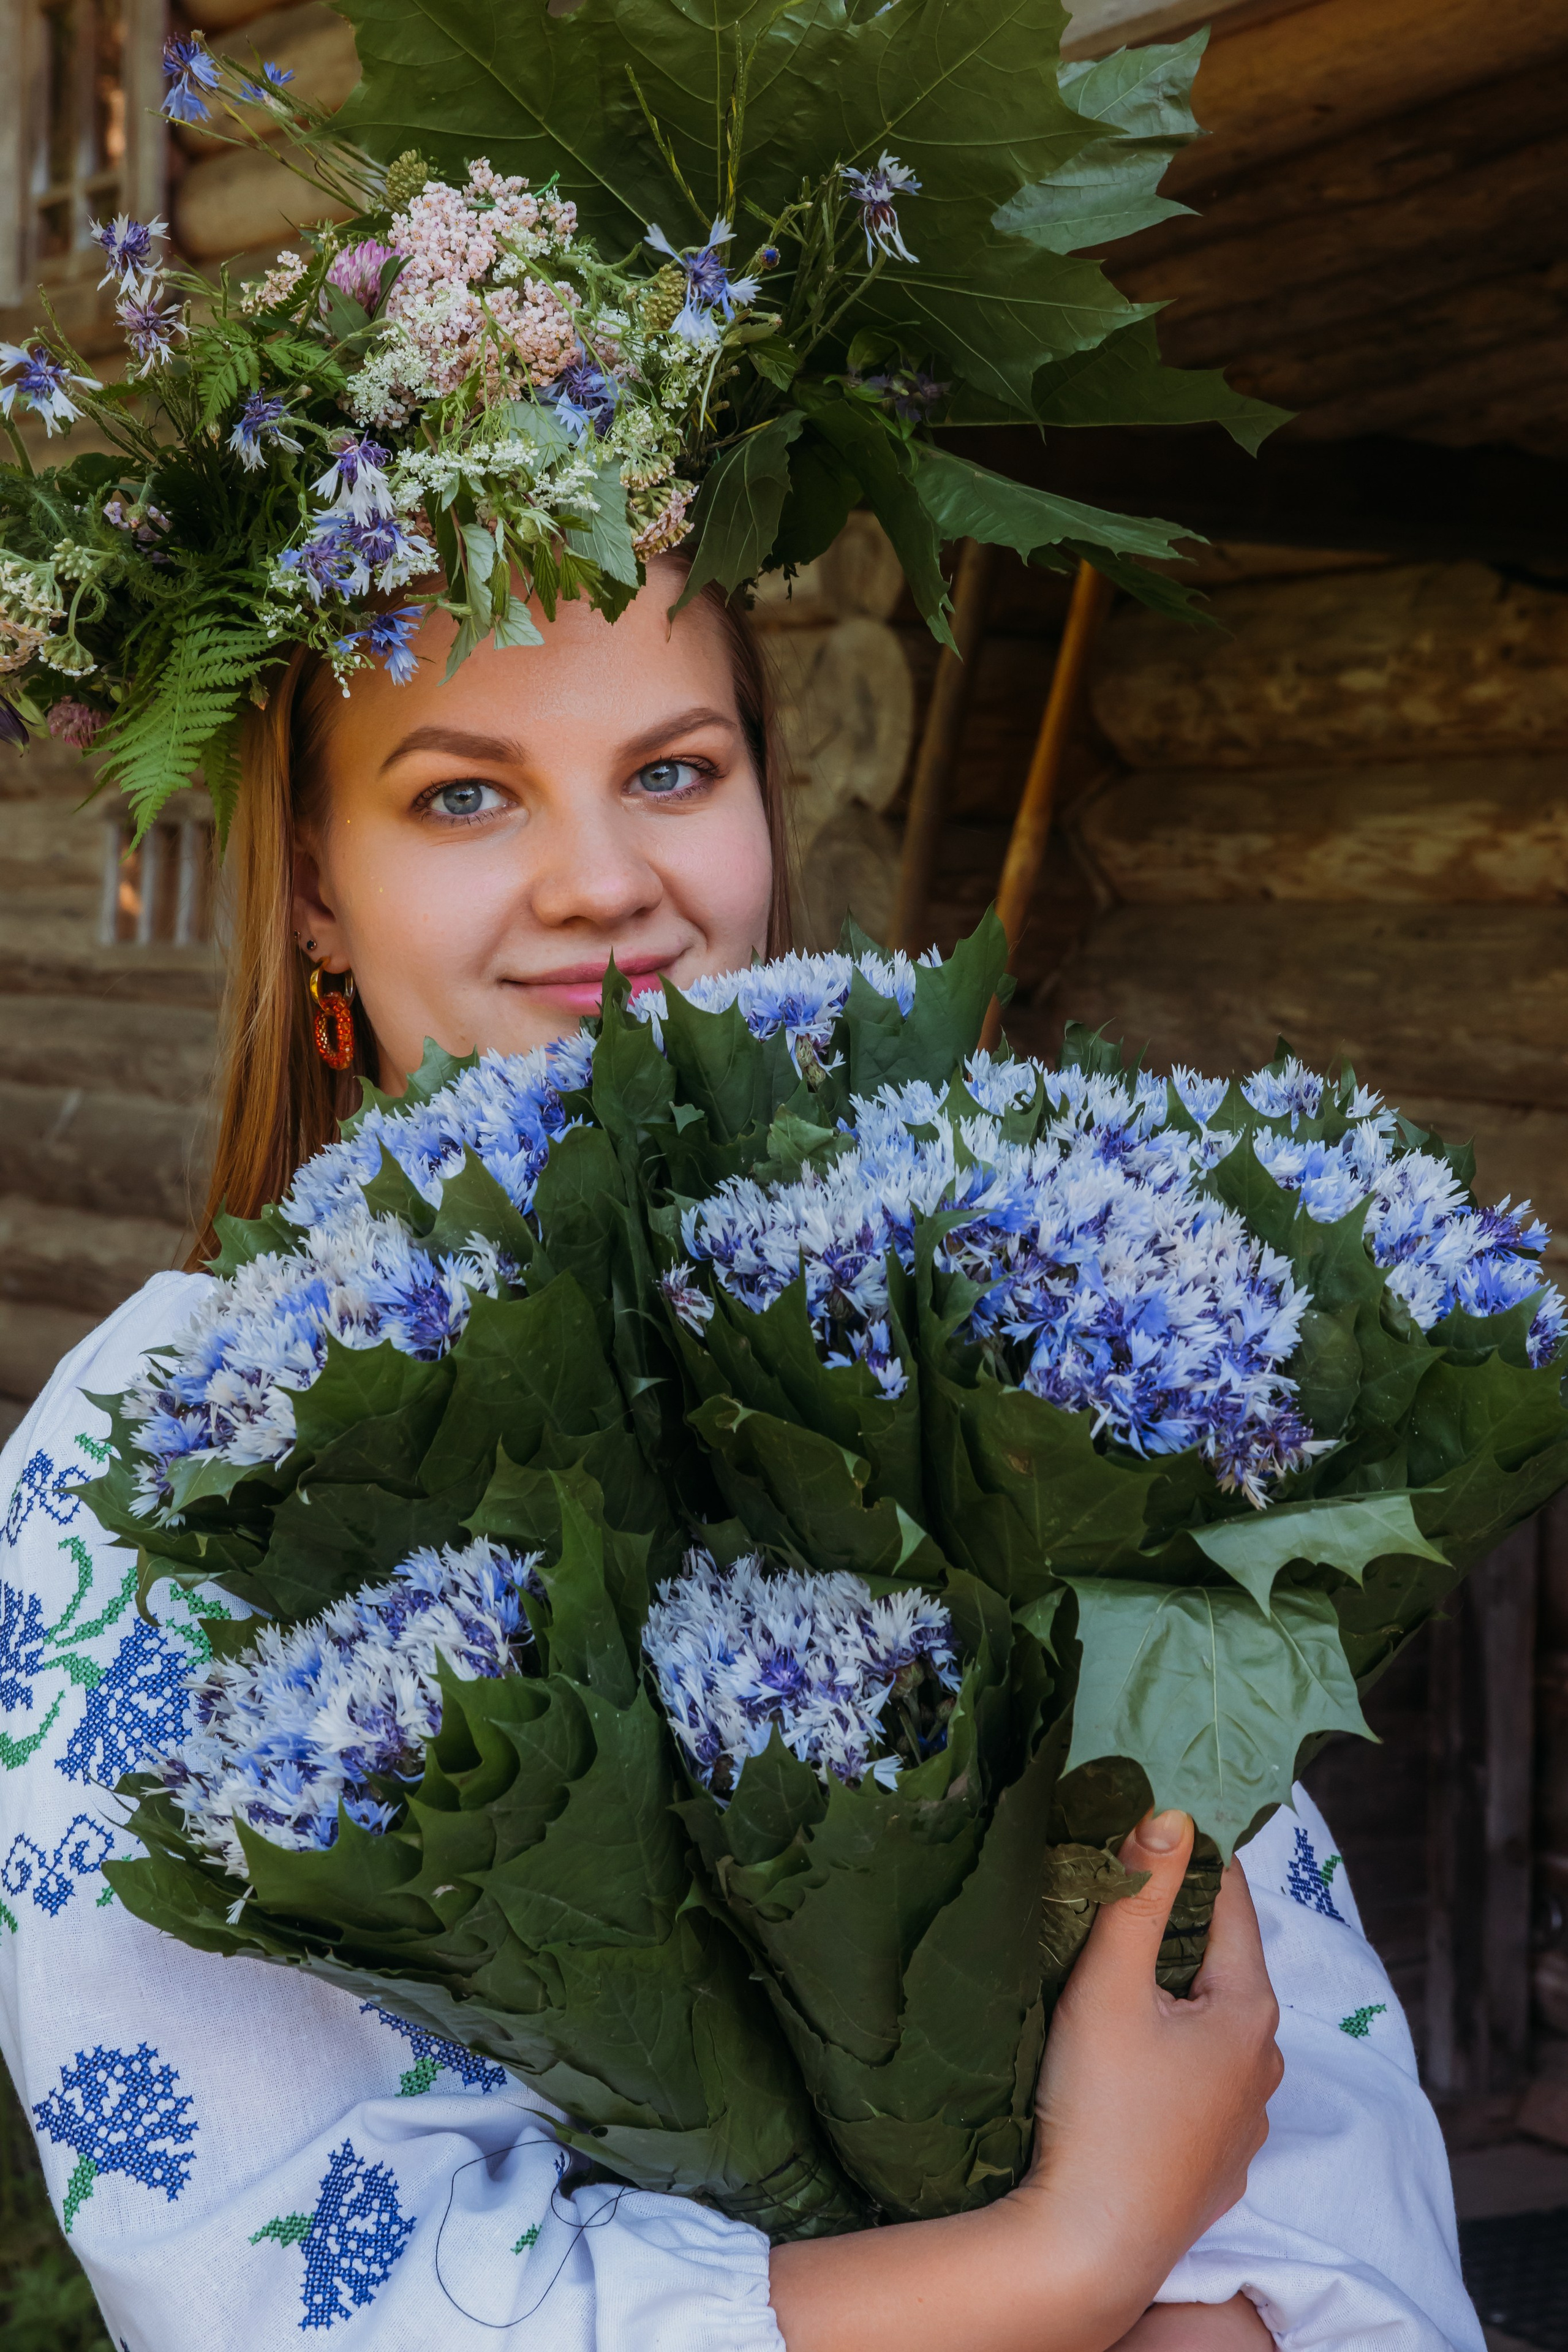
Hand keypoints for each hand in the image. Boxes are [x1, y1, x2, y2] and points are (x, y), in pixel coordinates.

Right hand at [769, 1809, 1279, 2351]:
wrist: (1090, 2248)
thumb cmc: (1102, 2110)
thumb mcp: (1110, 1985)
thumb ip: (1138, 1895)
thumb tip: (1171, 1812)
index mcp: (1247, 2011)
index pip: (1231, 1903)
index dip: (1194, 1856)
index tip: (1156, 1817)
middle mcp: (1261, 2065)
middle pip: (1222, 1966)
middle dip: (1177, 1926)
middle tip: (1120, 1890)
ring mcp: (1242, 2122)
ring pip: (1211, 2029)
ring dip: (1174, 1997)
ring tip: (1117, 1975)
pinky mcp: (1214, 2166)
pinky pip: (1199, 2086)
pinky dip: (1172, 2058)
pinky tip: (1130, 2063)